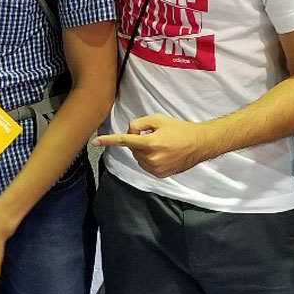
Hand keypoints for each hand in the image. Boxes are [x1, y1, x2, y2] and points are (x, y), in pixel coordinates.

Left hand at [91, 114, 213, 177]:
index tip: (95, 142)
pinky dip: (149, 158)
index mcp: (150, 143)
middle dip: (137, 141)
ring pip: (138, 158)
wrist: (199, 144)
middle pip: (132, 149)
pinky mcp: (160, 175)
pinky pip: (146, 165)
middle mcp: (152, 158)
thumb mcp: (158, 119)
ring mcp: (156, 169)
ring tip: (160, 144)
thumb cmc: (179, 129)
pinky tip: (162, 153)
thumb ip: (139, 124)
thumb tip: (130, 133)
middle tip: (152, 135)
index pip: (125, 141)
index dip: (109, 141)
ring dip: (142, 150)